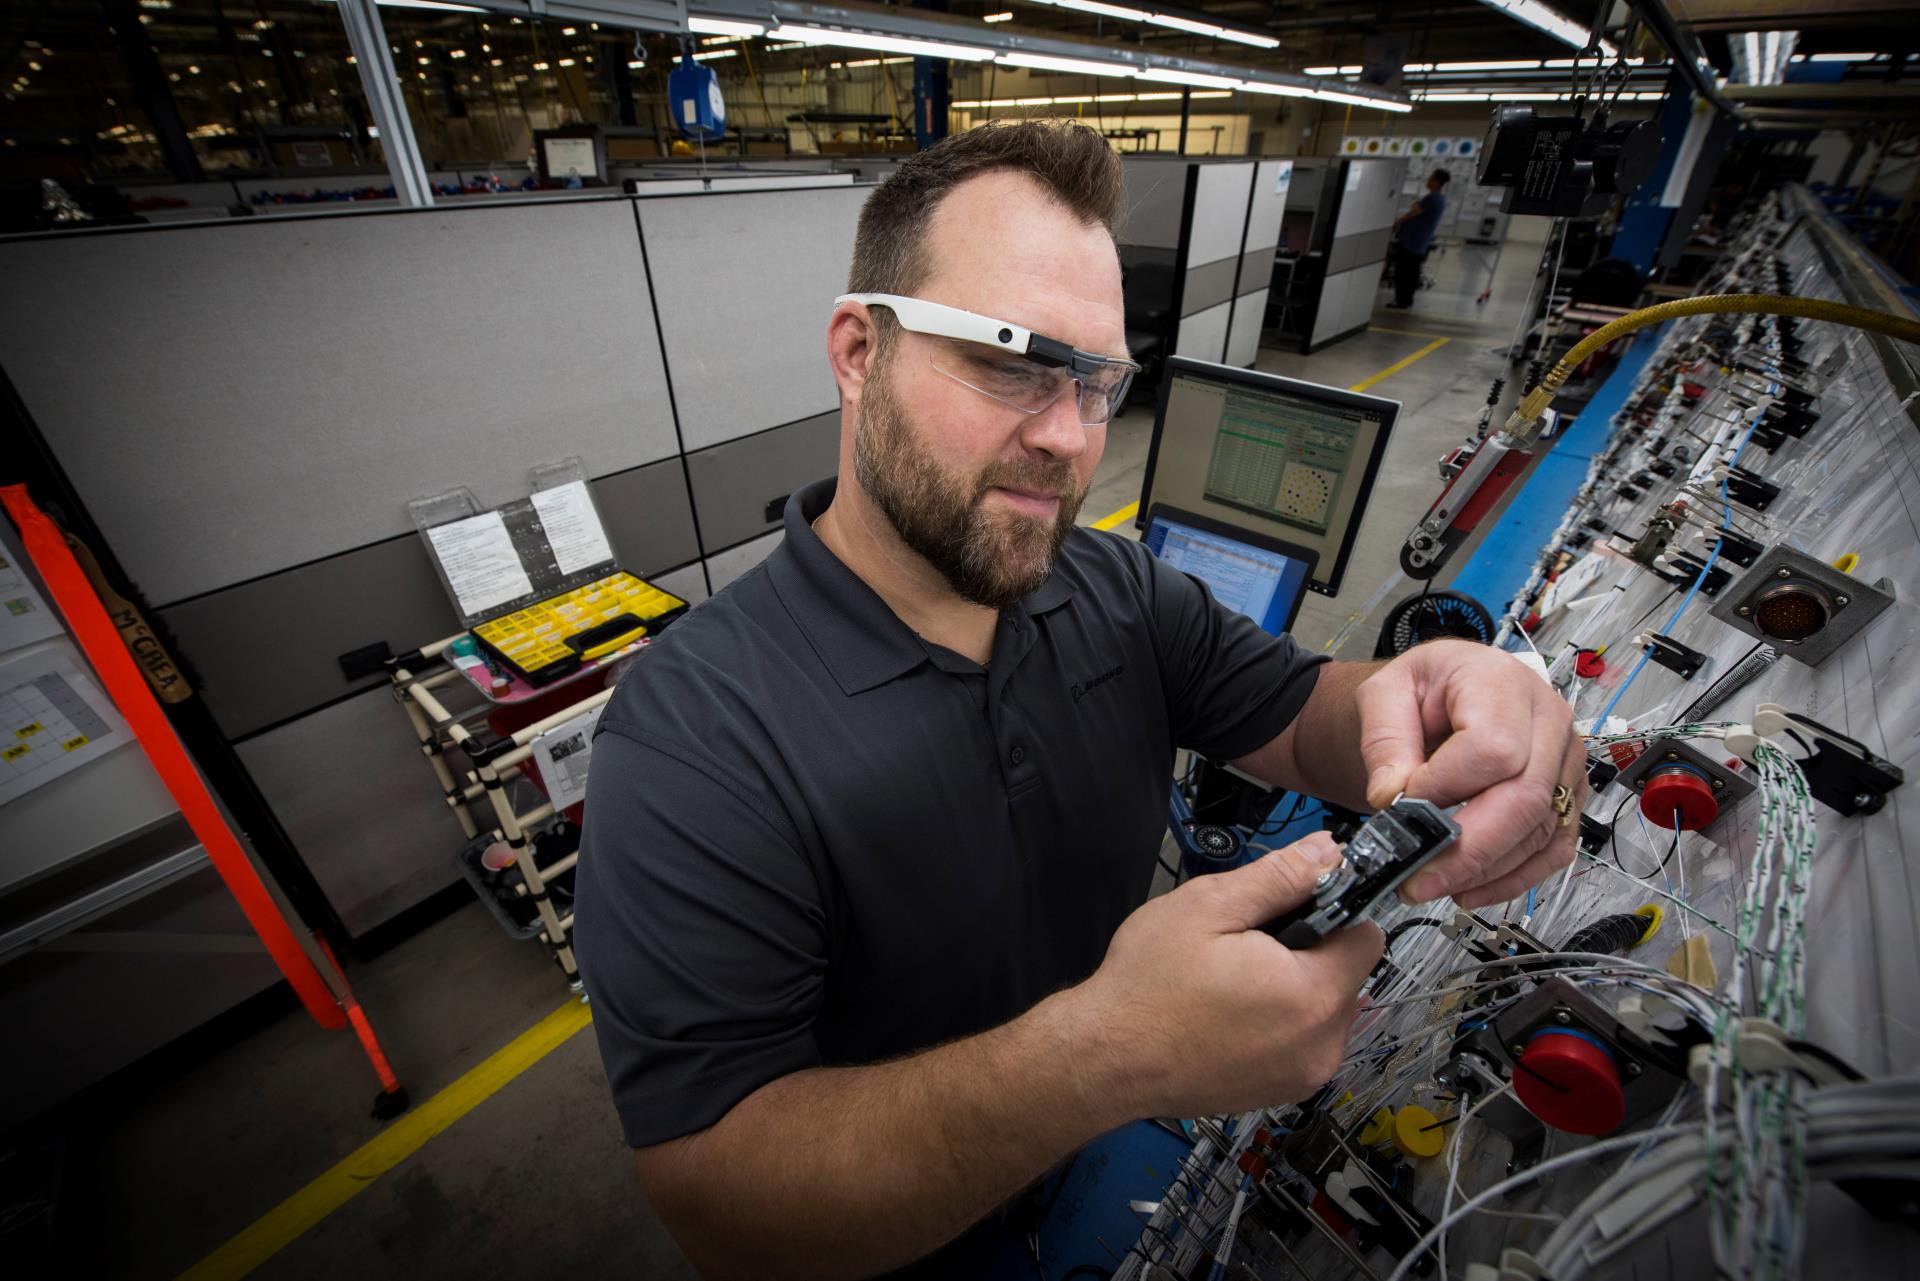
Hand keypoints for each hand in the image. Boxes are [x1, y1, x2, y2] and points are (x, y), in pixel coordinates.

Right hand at [1074, 835, 1383, 1118]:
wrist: (1104, 1060)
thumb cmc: (1149, 983)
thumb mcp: (1208, 908)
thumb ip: (1279, 878)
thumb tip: (1329, 850)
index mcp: (1313, 995)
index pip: (1368, 938)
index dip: (1334, 912)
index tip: (1290, 908)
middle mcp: (1323, 1044)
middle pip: (1348, 975)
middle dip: (1310, 952)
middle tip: (1247, 945)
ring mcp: (1304, 1076)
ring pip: (1327, 1010)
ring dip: (1297, 989)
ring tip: (1235, 981)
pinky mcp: (1282, 1093)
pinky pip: (1305, 1043)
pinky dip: (1282, 1024)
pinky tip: (1232, 1014)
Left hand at [1354, 639, 1582, 908]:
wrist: (1445, 692)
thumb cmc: (1422, 690)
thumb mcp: (1384, 693)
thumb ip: (1383, 742)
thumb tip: (1392, 797)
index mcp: (1503, 684)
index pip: (1492, 749)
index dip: (1446, 788)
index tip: (1403, 804)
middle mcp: (1548, 721)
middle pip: (1525, 798)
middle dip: (1467, 851)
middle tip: (1417, 879)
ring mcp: (1565, 762)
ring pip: (1540, 832)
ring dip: (1485, 871)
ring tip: (1432, 886)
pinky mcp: (1567, 797)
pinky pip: (1553, 848)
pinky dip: (1512, 878)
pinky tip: (1470, 889)